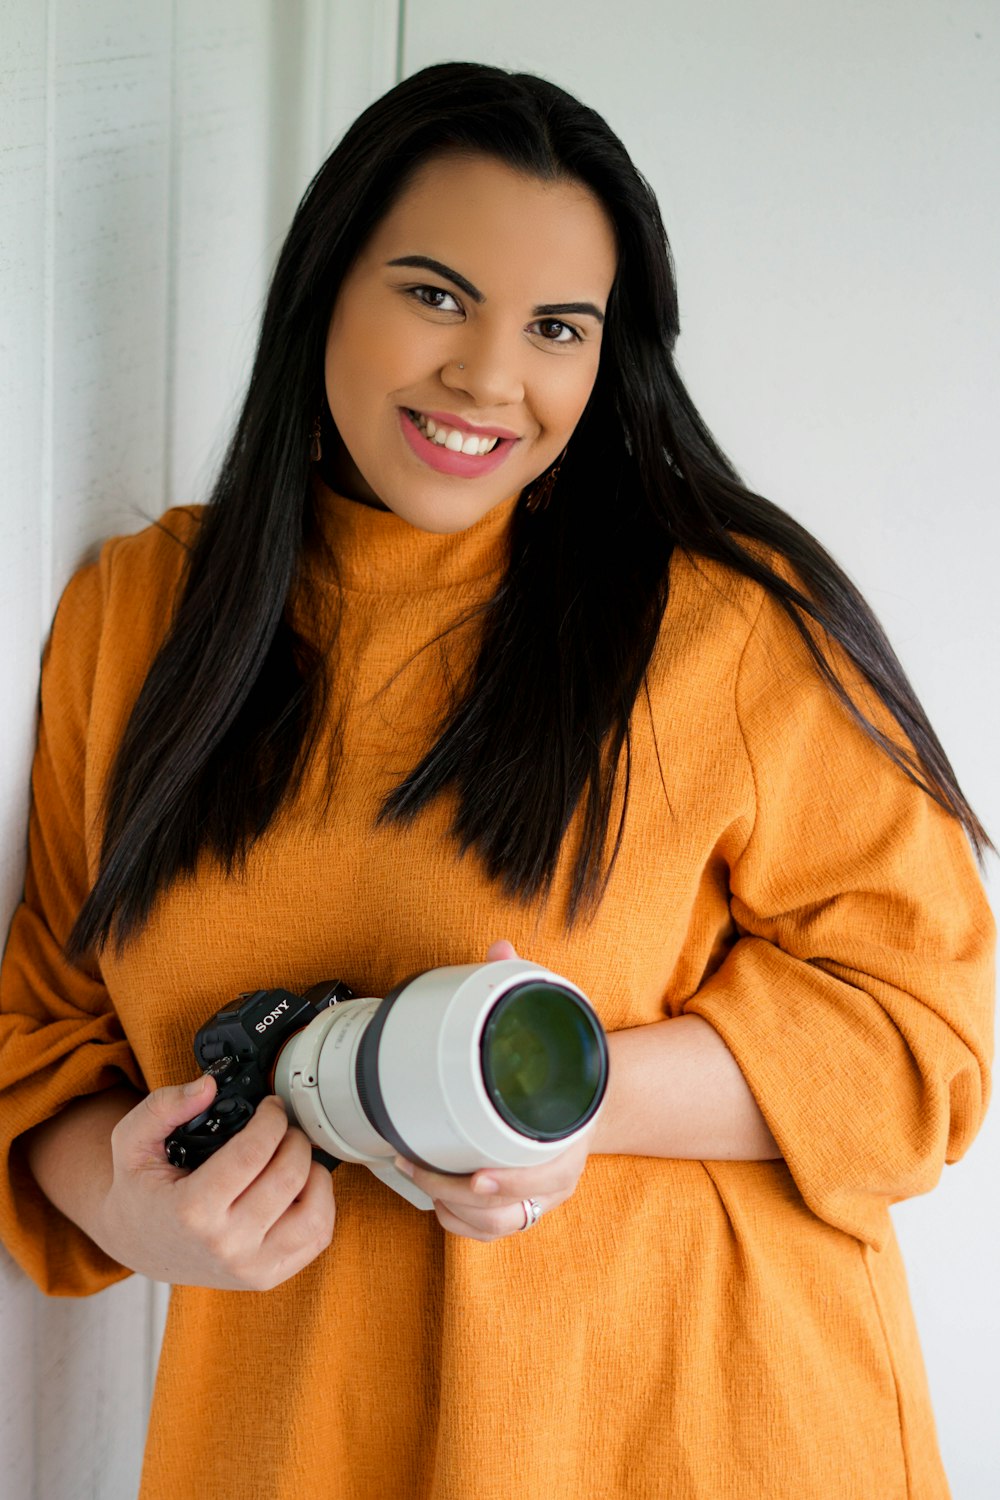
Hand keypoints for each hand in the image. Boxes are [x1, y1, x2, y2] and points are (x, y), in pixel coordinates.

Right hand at [94, 1075, 334, 1289]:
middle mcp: (224, 1244)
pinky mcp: (267, 1277)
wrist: (140, 1245)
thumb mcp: (132, 1141)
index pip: (254, 1153)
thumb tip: (208, 1086)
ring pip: (315, 1212)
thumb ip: (164, 1106)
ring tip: (292, 1157)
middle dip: (294, 1138)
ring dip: (313, 1172)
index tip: (270, 1106)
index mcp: (191, 1210)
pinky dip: (320, 1203)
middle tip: (283, 1128)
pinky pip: (318, 1237)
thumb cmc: (142, 1191)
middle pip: (289, 1176)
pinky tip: (299, 1186)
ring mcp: (249, 1266)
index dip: (271, 1118)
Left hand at [394, 938, 593, 1240]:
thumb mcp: (551, 1021)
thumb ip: (523, 985)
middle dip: (453, 1190)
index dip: (509, 1180)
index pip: (544, 1175)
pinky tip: (437, 1200)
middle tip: (414, 1163)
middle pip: (505, 1206)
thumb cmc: (565, 1065)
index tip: (476, 1174)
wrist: (593, 1099)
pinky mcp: (521, 1208)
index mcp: (570, 1139)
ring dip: (449, 1205)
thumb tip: (500, 947)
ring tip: (415, 1171)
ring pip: (492, 1223)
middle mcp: (557, 1178)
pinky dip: (459, 1222)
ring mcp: (539, 1198)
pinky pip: (487, 1232)